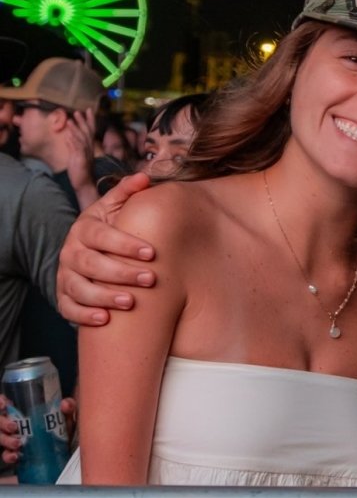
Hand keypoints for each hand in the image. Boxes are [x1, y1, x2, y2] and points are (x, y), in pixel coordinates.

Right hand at [1, 395, 76, 468]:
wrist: (67, 450)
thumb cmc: (63, 428)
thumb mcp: (66, 416)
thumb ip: (68, 408)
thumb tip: (64, 404)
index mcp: (24, 410)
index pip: (5, 404)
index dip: (1, 402)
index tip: (5, 404)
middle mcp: (14, 424)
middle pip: (0, 421)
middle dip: (3, 423)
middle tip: (14, 427)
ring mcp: (12, 439)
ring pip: (1, 437)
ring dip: (6, 440)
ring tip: (17, 443)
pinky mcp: (15, 453)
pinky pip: (6, 455)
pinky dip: (8, 456)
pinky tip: (15, 456)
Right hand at [55, 172, 155, 325]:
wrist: (91, 248)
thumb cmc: (111, 227)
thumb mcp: (117, 207)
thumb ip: (129, 192)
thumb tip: (144, 177)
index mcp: (84, 228)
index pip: (101, 235)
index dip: (125, 244)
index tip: (152, 253)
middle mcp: (70, 252)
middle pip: (91, 264)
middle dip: (121, 273)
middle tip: (150, 280)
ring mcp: (65, 276)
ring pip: (78, 288)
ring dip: (104, 296)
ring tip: (130, 302)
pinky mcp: (64, 296)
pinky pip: (68, 309)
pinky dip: (84, 315)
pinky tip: (105, 320)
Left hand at [63, 108, 98, 200]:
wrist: (84, 184)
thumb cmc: (81, 171)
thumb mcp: (78, 156)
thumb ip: (74, 145)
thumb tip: (68, 136)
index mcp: (89, 147)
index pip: (91, 131)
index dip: (90, 120)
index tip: (89, 110)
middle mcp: (89, 148)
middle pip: (87, 132)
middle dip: (83, 121)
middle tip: (78, 111)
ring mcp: (85, 154)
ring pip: (81, 139)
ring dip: (76, 129)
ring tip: (70, 120)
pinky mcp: (80, 159)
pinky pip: (76, 148)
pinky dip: (72, 140)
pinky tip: (68, 134)